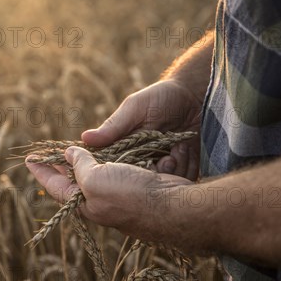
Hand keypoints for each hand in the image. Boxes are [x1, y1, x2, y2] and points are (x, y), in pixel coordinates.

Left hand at [26, 146, 191, 239]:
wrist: (175, 206)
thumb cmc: (131, 195)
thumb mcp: (96, 180)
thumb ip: (80, 167)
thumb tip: (70, 154)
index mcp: (85, 203)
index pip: (55, 187)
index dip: (41, 171)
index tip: (29, 159)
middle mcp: (100, 202)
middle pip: (75, 183)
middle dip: (61, 168)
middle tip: (50, 154)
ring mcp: (120, 196)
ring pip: (97, 176)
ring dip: (86, 162)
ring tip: (75, 150)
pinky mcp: (139, 187)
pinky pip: (117, 172)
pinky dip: (109, 160)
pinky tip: (107, 152)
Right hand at [82, 80, 201, 179]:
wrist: (195, 95)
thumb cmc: (161, 97)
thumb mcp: (134, 109)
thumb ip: (113, 127)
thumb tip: (84, 139)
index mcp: (123, 149)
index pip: (115, 170)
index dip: (123, 173)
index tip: (137, 164)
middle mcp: (141, 162)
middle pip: (140, 184)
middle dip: (153, 172)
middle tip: (165, 157)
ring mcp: (162, 167)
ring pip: (162, 184)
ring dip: (173, 168)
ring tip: (178, 148)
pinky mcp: (183, 169)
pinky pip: (182, 180)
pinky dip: (186, 166)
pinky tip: (187, 149)